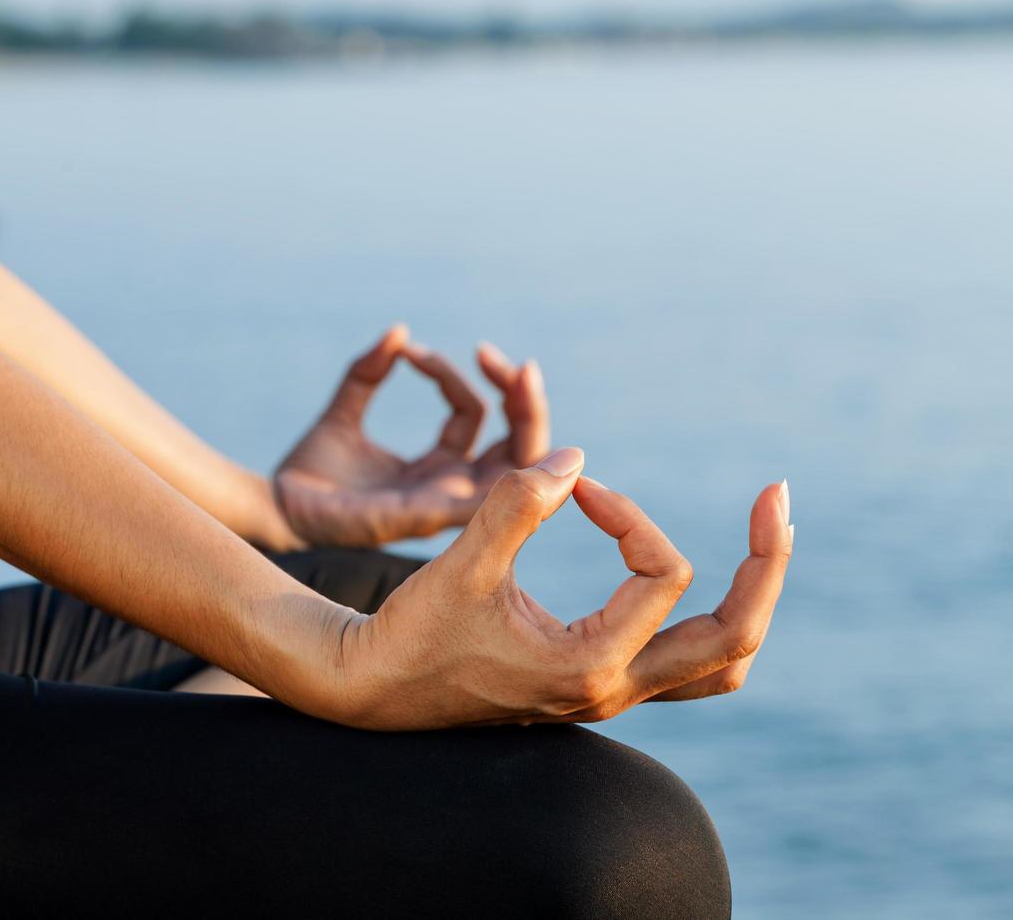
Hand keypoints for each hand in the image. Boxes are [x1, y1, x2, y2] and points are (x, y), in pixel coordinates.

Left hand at [273, 324, 550, 546]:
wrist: (276, 507)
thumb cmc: (308, 474)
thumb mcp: (341, 413)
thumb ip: (366, 374)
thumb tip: (398, 332)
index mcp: (433, 468)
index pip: (474, 417)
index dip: (454, 375)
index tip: (411, 352)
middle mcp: (447, 488)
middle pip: (518, 447)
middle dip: (526, 399)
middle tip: (511, 360)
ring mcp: (442, 506)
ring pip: (521, 468)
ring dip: (530, 418)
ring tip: (520, 372)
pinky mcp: (428, 516)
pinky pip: (488, 494)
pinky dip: (509, 458)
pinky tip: (501, 413)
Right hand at [324, 447, 793, 730]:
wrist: (375, 689)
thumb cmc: (412, 630)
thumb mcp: (462, 562)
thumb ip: (518, 503)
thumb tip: (577, 458)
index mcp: (588, 665)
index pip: (661, 572)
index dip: (628, 511)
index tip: (576, 485)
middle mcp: (611, 690)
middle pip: (735, 638)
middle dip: (767, 565)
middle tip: (777, 499)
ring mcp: (608, 695)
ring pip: (720, 664)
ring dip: (747, 601)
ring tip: (762, 542)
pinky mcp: (594, 687)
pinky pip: (683, 664)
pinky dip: (703, 617)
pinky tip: (683, 569)